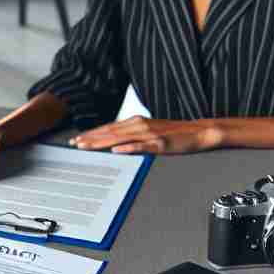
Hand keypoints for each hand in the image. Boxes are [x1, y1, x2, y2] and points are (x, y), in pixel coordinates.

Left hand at [70, 117, 221, 154]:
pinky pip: (143, 146)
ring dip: (103, 142)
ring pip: (121, 138)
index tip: (77, 140)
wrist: (198, 131)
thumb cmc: (173, 133)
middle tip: (75, 144)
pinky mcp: (161, 143)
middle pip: (110, 133)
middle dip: (91, 139)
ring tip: (88, 146)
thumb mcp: (148, 131)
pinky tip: (118, 150)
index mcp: (135, 122)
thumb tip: (113, 142)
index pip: (108, 128)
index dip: (92, 134)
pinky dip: (129, 147)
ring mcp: (150, 134)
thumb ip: (131, 135)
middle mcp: (140, 125)